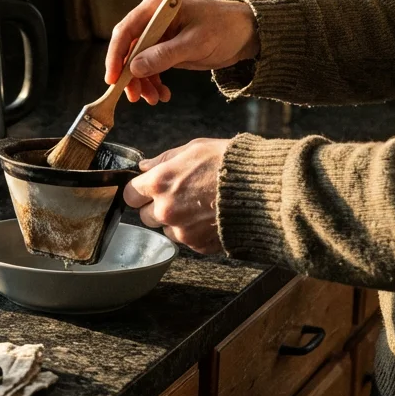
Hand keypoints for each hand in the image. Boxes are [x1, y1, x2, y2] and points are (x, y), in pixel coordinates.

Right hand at [104, 0, 259, 104]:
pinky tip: (162, 94)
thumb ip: (164, 55)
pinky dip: (154, 82)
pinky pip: (151, 67)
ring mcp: (158, 34)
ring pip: (138, 62)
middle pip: (128, 48)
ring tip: (153, 99)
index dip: (116, 55)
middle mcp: (152, 19)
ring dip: (142, 82)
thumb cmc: (225, 28)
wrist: (247, 33)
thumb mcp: (195, 43)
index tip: (113, 79)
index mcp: (157, 8)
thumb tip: (134, 68)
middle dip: (130, 74)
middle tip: (134, 96)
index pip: (126, 31)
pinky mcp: (165, 48)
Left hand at [123, 139, 229, 254]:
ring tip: (200, 206)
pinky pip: (188, 241)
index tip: (148, 189)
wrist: (264, 188)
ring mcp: (182, 231)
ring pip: (166, 230)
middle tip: (180, 196)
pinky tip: (211, 217)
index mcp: (159, 184)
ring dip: (176, 222)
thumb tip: (144, 166)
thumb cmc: (230, 163)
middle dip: (157, 207)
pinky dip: (195, 232)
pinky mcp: (199, 246)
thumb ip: (164, 160)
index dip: (139, 191)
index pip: (130, 195)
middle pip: (145, 216)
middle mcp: (165, 211)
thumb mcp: (194, 149)